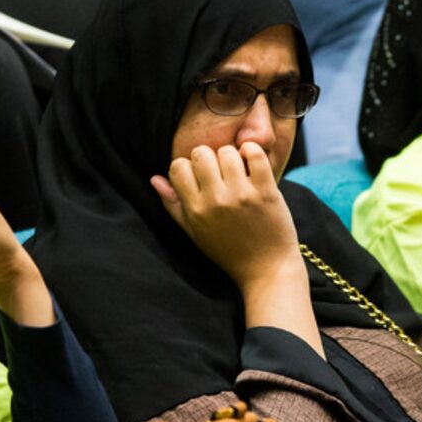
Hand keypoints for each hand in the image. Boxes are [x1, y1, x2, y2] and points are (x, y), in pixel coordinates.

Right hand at [152, 142, 303, 294]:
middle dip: (209, 158)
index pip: (178, 167)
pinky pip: (255, 154)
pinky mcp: (266, 191)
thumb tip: (155, 179)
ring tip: (237, 171)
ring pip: (227, 151)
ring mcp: (241, 195)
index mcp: (195, 210)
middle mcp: (215, 200)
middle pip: (201, 153)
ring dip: (232, 157)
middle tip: (219, 172)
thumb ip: (173, 206)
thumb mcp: (194, 233)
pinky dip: (252, 152)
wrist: (266, 270)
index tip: (199, 177)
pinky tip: (251, 164)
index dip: (188, 167)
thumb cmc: (228, 252)